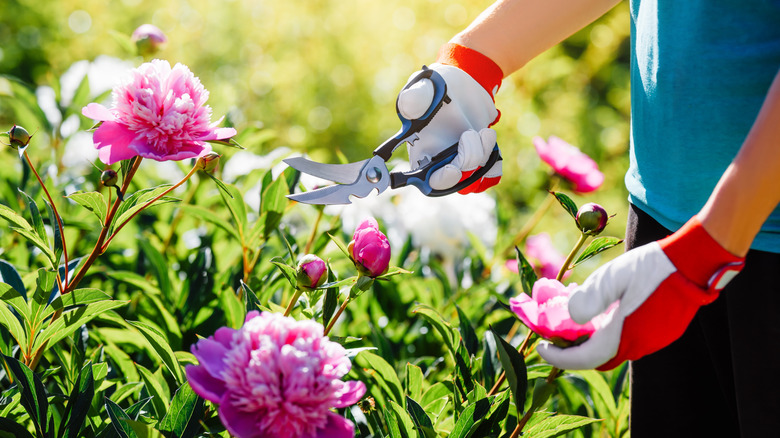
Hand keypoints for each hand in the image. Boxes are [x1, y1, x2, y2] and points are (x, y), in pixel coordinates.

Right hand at [396, 44, 503, 192]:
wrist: (465, 81)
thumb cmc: (438, 85)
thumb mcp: (425, 86)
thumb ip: (416, 97)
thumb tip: (408, 106)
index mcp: (421, 151)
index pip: (427, 181)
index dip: (441, 181)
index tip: (454, 170)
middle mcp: (439, 162)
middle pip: (455, 182)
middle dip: (467, 161)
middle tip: (469, 134)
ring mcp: (460, 162)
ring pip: (474, 178)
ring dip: (482, 156)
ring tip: (483, 131)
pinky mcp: (478, 158)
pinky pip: (489, 175)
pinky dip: (494, 163)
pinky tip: (488, 138)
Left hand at [537, 216, 744, 370]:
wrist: (693, 262)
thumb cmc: (650, 267)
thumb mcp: (611, 277)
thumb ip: (588, 299)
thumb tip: (572, 317)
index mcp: (622, 337)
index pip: (583, 359)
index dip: (559, 357)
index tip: (541, 348)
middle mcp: (638, 346)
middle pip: (597, 356)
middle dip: (574, 349)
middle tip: (556, 334)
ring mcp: (653, 341)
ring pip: (614, 347)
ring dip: (593, 337)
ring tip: (577, 314)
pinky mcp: (663, 332)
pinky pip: (629, 338)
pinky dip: (610, 331)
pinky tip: (604, 309)